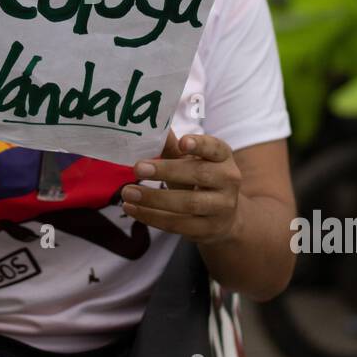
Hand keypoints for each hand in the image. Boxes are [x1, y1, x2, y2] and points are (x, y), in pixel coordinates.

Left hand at [121, 132, 242, 244]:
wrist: (223, 218)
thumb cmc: (201, 181)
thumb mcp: (191, 162)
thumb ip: (172, 148)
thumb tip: (150, 127)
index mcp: (223, 157)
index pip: (215, 148)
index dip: (200, 145)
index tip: (182, 142)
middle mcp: (228, 180)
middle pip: (198, 174)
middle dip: (166, 171)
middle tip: (137, 168)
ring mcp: (221, 207)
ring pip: (188, 203)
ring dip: (154, 198)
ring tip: (128, 192)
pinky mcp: (208, 229)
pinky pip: (178, 224)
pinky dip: (152, 217)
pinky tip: (132, 209)